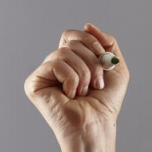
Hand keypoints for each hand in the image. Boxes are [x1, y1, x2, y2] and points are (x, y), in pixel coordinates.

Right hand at [24, 23, 128, 146]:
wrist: (96, 126)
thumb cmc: (105, 104)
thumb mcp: (117, 69)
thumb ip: (108, 43)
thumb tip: (87, 25)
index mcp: (71, 61)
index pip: (74, 35)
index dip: (91, 42)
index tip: (104, 61)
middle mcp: (55, 65)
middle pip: (70, 41)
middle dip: (92, 61)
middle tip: (96, 84)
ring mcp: (43, 74)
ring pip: (64, 52)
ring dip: (84, 73)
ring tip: (84, 93)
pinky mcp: (34, 83)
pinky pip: (55, 63)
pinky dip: (71, 79)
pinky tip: (70, 96)